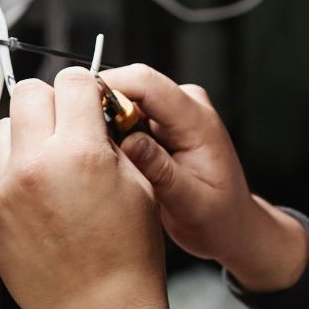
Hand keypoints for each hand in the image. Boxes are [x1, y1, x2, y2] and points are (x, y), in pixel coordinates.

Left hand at [0, 66, 167, 308]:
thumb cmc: (128, 257)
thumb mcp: (138, 185)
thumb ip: (111, 140)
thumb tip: (92, 113)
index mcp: (80, 153)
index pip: (72, 82)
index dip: (88, 89)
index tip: (92, 103)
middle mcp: (34, 165)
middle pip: (29, 93)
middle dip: (53, 103)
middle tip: (70, 127)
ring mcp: (4, 189)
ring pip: (5, 128)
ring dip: (28, 135)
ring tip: (52, 163)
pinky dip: (13, 170)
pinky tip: (38, 194)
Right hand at [99, 63, 307, 291]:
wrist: (232, 225)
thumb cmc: (218, 219)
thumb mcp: (191, 204)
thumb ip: (162, 172)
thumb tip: (130, 142)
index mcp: (198, 121)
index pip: (146, 82)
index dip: (107, 88)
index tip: (77, 113)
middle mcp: (187, 106)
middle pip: (130, 85)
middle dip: (101, 108)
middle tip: (86, 148)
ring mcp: (175, 111)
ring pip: (125, 99)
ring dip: (106, 123)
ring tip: (103, 160)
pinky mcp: (163, 122)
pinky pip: (128, 114)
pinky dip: (113, 133)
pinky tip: (112, 161)